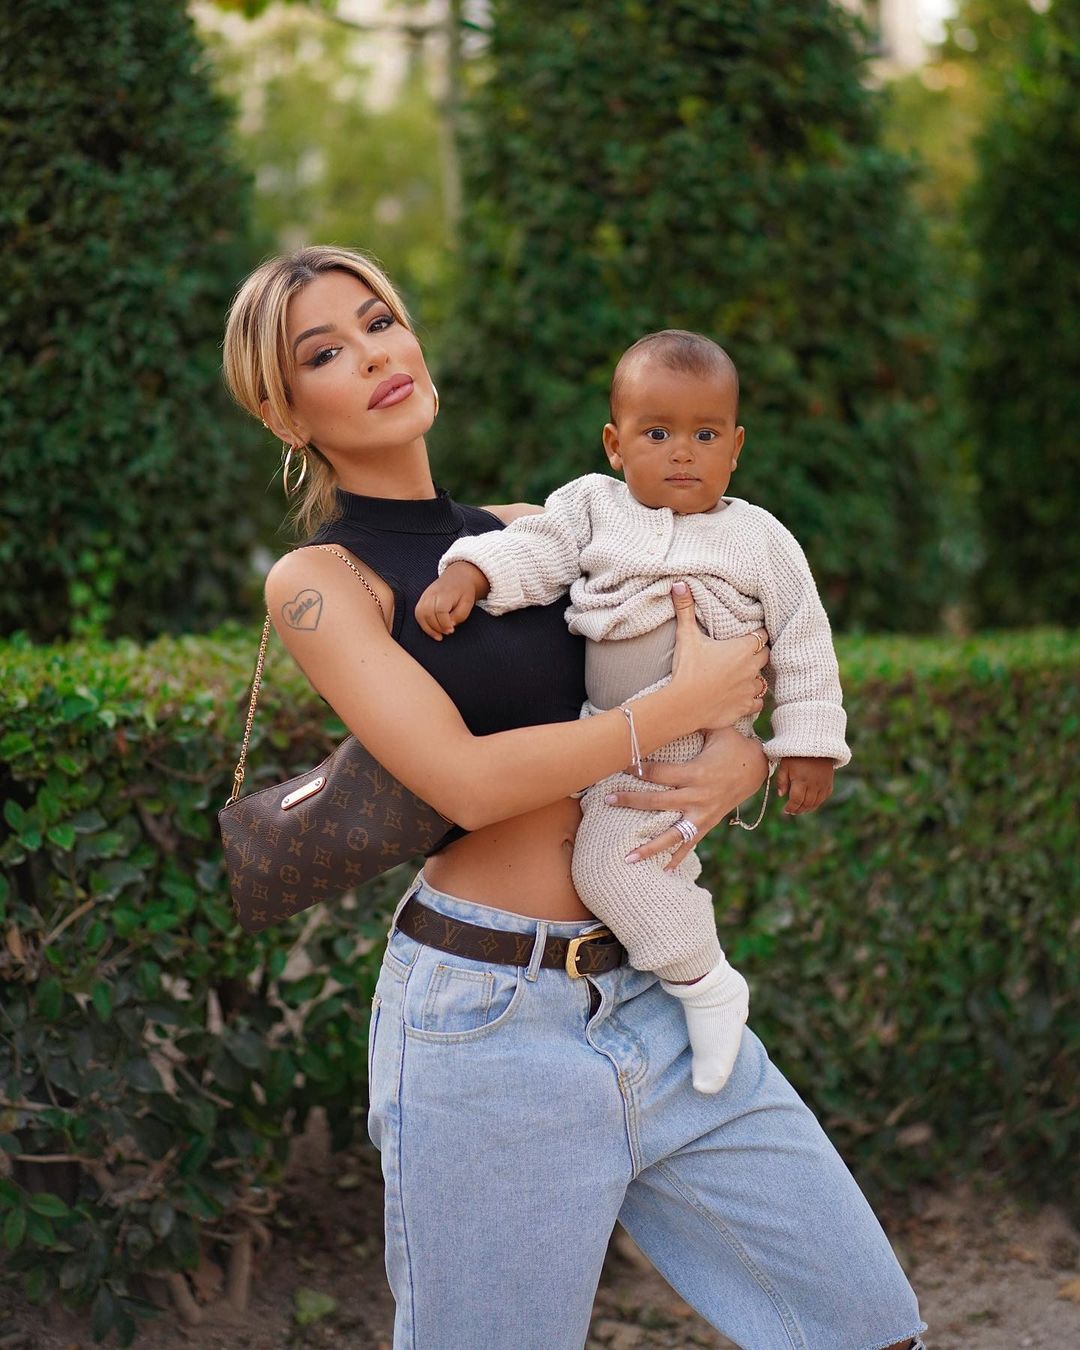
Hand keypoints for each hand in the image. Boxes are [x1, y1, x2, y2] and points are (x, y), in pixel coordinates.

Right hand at [415, 562, 488, 639]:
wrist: (458, 576)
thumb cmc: (464, 591)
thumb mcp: (468, 602)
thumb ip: (460, 615)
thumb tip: (450, 625)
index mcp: (445, 593)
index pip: (440, 610)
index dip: (444, 623)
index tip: (451, 630)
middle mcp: (432, 593)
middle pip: (428, 613)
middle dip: (436, 627)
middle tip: (447, 632)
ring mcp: (425, 596)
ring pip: (420, 614)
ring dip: (428, 628)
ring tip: (439, 636)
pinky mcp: (422, 599)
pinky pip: (418, 614)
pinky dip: (423, 625)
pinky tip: (433, 631)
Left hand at [610, 728, 768, 869]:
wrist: (758, 768)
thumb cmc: (733, 745)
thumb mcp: (717, 729)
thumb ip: (694, 720)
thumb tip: (671, 707)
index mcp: (696, 772)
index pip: (659, 773)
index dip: (638, 769)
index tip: (619, 765)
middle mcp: (697, 796)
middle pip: (657, 802)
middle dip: (631, 801)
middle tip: (608, 801)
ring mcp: (702, 814)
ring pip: (672, 833)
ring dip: (650, 847)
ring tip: (628, 858)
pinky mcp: (707, 824)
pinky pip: (690, 843)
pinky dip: (678, 858)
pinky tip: (663, 871)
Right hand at [668, 583, 768, 730]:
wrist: (683, 704)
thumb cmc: (686, 669)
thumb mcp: (686, 636)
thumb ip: (686, 609)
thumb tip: (680, 584)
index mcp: (742, 649)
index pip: (761, 636)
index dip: (757, 634)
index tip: (750, 634)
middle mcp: (751, 668)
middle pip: (765, 656)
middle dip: (758, 653)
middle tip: (747, 652)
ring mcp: (749, 689)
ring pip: (763, 681)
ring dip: (755, 677)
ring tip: (745, 675)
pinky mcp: (744, 708)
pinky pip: (757, 703)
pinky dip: (752, 700)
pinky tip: (743, 697)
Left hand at [776, 757, 833, 814]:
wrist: (815, 743)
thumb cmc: (796, 754)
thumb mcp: (784, 765)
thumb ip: (781, 781)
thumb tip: (781, 795)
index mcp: (801, 780)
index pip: (796, 800)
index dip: (791, 808)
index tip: (786, 810)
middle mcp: (813, 784)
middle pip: (806, 804)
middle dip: (798, 809)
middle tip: (792, 811)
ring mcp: (823, 784)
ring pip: (816, 802)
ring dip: (808, 808)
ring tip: (800, 808)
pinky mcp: (829, 782)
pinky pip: (824, 797)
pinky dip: (818, 802)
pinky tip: (811, 802)